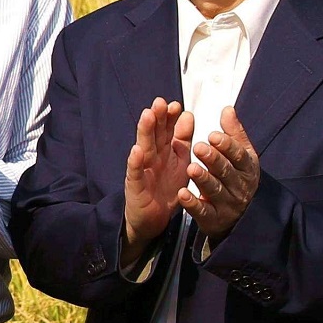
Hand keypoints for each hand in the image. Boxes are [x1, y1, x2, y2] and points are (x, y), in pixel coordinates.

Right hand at [123, 98, 195, 266]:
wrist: (152, 219)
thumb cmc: (164, 188)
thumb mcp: (178, 161)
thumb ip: (182, 139)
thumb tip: (187, 115)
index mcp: (164, 151)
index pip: (166, 129)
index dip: (170, 118)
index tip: (176, 105)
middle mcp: (151, 157)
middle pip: (154, 134)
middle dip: (157, 118)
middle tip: (160, 103)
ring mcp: (141, 169)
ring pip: (143, 147)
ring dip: (144, 132)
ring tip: (148, 116)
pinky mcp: (135, 185)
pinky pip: (134, 172)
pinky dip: (135, 162)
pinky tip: (136, 151)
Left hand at [177, 107, 259, 240]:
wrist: (240, 216)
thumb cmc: (235, 177)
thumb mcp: (240, 156)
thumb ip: (233, 134)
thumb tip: (227, 109)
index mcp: (246, 168)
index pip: (239, 155)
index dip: (227, 145)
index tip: (212, 135)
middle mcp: (240, 186)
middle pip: (227, 172)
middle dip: (214, 159)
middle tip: (199, 147)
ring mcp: (228, 204)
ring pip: (216, 190)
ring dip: (203, 179)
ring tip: (191, 168)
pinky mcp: (214, 219)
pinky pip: (204, 211)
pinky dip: (193, 204)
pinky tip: (182, 194)